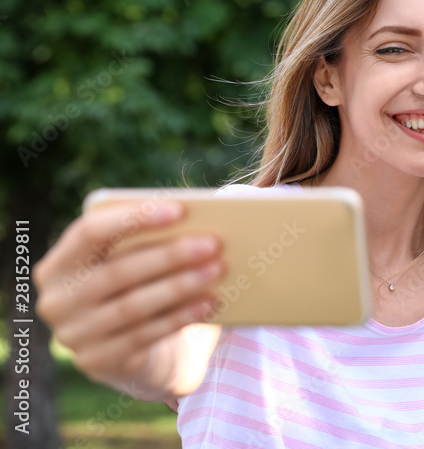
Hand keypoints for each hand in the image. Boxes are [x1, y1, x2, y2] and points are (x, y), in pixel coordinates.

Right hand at [33, 200, 224, 399]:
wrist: (130, 348)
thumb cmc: (135, 286)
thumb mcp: (131, 261)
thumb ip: (148, 240)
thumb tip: (196, 223)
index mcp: (59, 263)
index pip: (88, 232)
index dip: (133, 218)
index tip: (180, 210)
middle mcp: (58, 300)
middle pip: (117, 272)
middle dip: (169, 256)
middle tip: (213, 244)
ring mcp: (74, 335)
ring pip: (132, 306)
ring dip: (180, 287)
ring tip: (217, 270)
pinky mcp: (97, 361)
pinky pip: (144, 336)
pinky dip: (181, 316)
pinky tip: (209, 302)